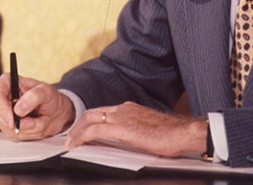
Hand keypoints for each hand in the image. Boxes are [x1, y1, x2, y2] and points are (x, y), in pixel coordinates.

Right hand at [0, 73, 74, 139]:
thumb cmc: (49, 98)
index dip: (2, 109)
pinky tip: (35, 125)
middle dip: (18, 123)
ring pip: (6, 127)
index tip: (13, 120)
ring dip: (26, 128)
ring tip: (39, 120)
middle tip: (35, 122)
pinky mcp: (7, 125)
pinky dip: (27, 133)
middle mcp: (2, 97)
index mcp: (8, 83)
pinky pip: (12, 135)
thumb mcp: (46, 92)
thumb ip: (34, 97)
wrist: (56, 111)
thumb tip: (18, 109)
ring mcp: (3, 113)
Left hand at [65, 101, 206, 156]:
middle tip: (69, 137)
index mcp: (129, 108)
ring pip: (89, 120)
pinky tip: (76, 145)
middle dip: (77, 125)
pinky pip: (94, 131)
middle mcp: (122, 109)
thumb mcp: (147, 128)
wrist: (182, 132)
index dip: (88, 120)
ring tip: (69, 142)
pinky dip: (82, 137)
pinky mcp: (121, 129)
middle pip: (91, 113)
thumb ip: (134, 129)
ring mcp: (121, 117)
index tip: (80, 130)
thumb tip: (129, 138)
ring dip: (76, 131)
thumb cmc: (172, 134)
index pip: (101, 111)